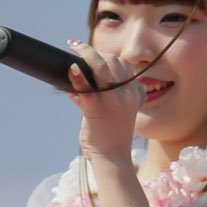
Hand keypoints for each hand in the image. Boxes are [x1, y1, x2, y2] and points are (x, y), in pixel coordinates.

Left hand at [67, 41, 144, 169]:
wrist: (113, 158)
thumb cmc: (112, 135)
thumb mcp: (120, 110)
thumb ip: (110, 93)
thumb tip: (81, 76)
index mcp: (135, 93)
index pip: (123, 65)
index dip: (107, 56)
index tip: (94, 54)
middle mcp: (126, 94)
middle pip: (112, 61)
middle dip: (94, 52)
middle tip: (79, 48)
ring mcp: (112, 101)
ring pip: (100, 67)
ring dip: (85, 54)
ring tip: (74, 49)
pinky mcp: (97, 110)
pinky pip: (86, 88)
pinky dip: (77, 76)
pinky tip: (71, 69)